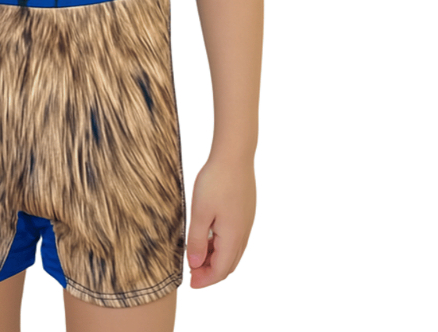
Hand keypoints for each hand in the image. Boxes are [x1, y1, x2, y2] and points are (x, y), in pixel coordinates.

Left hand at [186, 157, 256, 288]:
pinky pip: (235, 238)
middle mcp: (243, 233)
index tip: (190, 283)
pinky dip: (222, 245)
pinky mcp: (245, 212)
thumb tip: (196, 265)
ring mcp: (246, 222)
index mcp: (233, 237)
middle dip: (211, 272)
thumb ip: (198, 241)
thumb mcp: (200, 213)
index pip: (221, 270)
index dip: (205, 280)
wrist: (235, 155)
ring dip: (216, 258)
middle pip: (229, 264)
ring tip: (197, 255)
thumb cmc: (216, 181)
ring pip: (233, 251)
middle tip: (191, 272)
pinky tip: (208, 236)